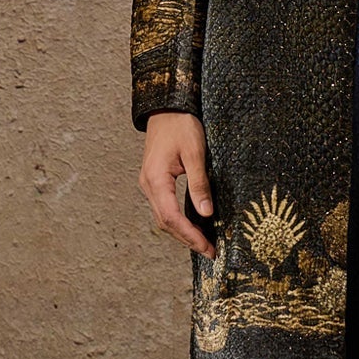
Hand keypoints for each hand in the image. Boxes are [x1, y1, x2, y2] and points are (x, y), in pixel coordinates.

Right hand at [138, 112, 216, 256]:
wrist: (166, 107)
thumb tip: (206, 213)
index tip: (208, 248)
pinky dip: (179, 220)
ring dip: (182, 232)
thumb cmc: (181, 125)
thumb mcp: (195, 153)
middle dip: (187, 239)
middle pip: (166, 223)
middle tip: (210, 252)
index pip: (172, 218)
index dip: (190, 236)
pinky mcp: (155, 181)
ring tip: (203, 243)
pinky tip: (193, 225)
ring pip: (164, 217)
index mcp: (156, 180)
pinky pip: (165, 207)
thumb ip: (199, 184)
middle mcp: (148, 185)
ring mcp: (150, 184)